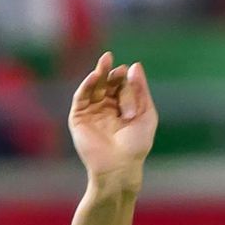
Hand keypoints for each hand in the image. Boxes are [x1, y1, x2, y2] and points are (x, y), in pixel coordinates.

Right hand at [68, 53, 158, 179]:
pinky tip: (95, 76)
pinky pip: (81, 98)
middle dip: (110, 71)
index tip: (127, 70)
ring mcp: (91, 113)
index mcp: (122, 108)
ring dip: (98, 73)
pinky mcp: (78, 119)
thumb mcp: (145, 113)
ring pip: (93, 88)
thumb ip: (140, 90)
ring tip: (104, 61)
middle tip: (111, 58)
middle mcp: (106, 109)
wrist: (120, 167)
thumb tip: (134, 65)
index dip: (124, 78)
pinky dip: (86, 85)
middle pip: (106, 84)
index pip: (122, 86)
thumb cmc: (136, 145)